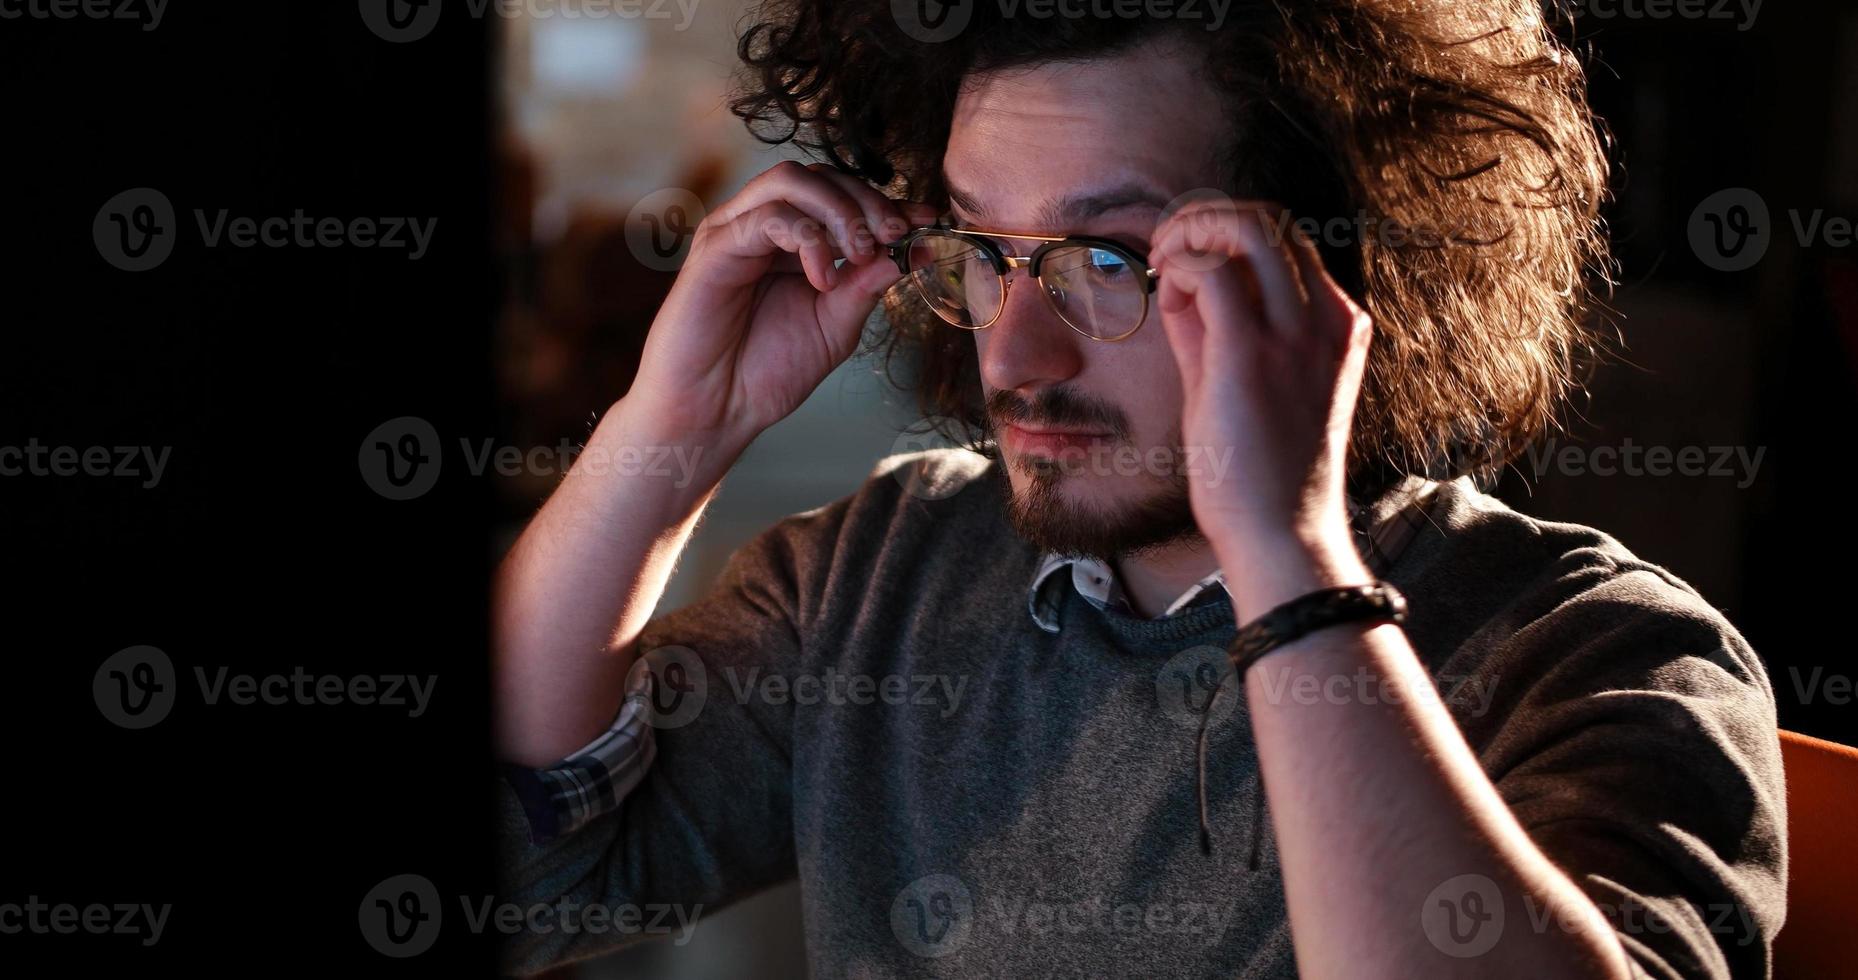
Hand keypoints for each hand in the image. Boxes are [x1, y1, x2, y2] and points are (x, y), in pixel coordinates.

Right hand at [626, 160, 939, 446]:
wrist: (714, 412)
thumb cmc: (764, 373)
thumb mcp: (834, 327)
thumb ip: (866, 287)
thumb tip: (911, 253)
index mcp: (793, 245)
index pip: (843, 199)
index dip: (888, 204)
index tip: (928, 220)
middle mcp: (764, 229)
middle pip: (821, 176)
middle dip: (868, 201)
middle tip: (895, 236)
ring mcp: (737, 232)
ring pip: (792, 180)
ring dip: (840, 209)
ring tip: (860, 252)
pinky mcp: (716, 246)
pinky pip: (767, 215)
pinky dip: (807, 237)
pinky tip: (822, 276)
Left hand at [1149, 200, 1374, 610]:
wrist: (1281, 535)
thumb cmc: (1259, 471)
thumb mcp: (1240, 384)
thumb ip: (1216, 330)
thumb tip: (1180, 283)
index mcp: (1334, 324)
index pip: (1286, 240)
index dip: (1228, 232)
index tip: (1185, 263)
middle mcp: (1324, 320)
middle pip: (1272, 220)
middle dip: (1208, 217)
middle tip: (1166, 249)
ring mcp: (1294, 336)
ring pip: (1251, 229)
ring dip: (1193, 230)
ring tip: (1163, 260)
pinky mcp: (1252, 356)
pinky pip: (1216, 272)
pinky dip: (1182, 266)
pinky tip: (1165, 289)